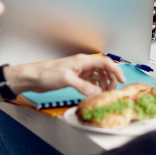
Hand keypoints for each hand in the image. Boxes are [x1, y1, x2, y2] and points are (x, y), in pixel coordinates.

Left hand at [9, 54, 125, 96]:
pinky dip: (95, 87)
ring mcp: (80, 72)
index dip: (116, 71)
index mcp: (83, 61)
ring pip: (98, 76)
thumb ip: (83, 86)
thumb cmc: (47, 74)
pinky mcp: (75, 79)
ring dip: (103, 84)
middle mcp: (83, 65)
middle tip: (111, 91)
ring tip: (103, 94)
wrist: (33, 78)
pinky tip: (94, 94)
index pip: (106, 63)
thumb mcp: (67, 79)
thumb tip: (98, 92)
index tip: (122, 81)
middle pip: (104, 69)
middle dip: (111, 79)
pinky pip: (90, 82)